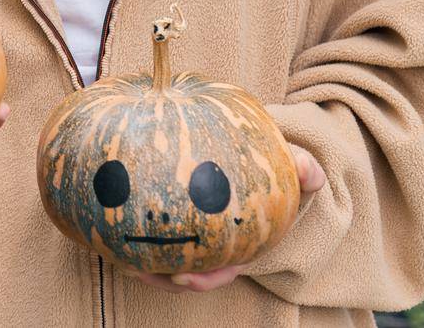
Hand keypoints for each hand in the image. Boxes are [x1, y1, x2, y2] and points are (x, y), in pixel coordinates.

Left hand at [134, 145, 326, 293]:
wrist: (250, 145)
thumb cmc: (269, 159)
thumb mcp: (288, 162)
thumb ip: (301, 167)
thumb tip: (311, 173)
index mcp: (240, 240)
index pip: (222, 269)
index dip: (205, 278)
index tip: (184, 278)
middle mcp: (215, 242)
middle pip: (188, 271)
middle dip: (163, 279)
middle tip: (140, 273)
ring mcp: (193, 233)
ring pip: (165, 257)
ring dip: (141, 261)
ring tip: (117, 256)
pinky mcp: (172, 218)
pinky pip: (152, 231)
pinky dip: (134, 231)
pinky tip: (112, 223)